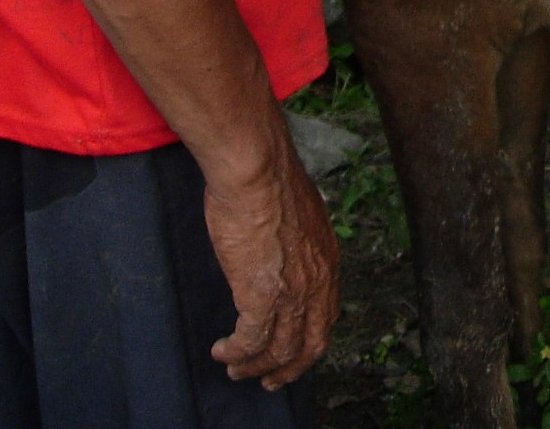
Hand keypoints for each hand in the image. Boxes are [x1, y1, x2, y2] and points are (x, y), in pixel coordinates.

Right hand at [205, 133, 341, 386]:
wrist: (256, 168)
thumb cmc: (269, 179)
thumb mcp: (297, 213)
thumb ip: (296, 238)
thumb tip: (283, 245)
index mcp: (327, 260)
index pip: (326, 315)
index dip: (309, 339)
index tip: (293, 351)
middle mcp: (317, 281)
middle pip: (309, 343)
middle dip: (289, 367)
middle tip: (269, 381)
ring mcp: (292, 291)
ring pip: (279, 348)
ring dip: (256, 365)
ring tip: (235, 369)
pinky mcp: (261, 294)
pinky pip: (251, 339)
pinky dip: (236, 351)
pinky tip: (222, 350)